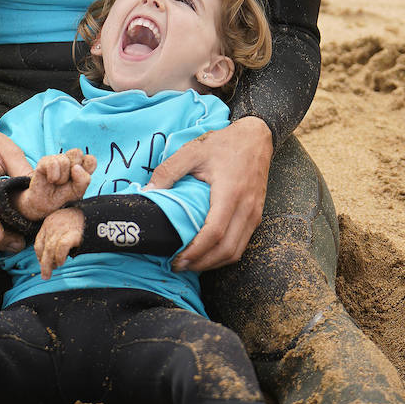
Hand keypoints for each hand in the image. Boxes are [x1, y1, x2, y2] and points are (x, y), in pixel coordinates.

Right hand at [17, 149, 96, 221]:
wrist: (44, 203)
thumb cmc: (63, 195)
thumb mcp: (78, 192)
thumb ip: (83, 180)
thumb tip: (76, 168)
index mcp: (81, 164)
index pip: (90, 159)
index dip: (86, 170)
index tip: (78, 181)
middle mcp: (69, 158)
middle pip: (77, 152)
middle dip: (73, 171)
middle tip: (67, 181)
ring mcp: (56, 158)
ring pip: (64, 161)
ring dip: (62, 178)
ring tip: (57, 183)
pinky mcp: (44, 161)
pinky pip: (53, 164)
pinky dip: (53, 176)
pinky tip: (50, 180)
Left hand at [33, 208, 84, 280]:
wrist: (96, 214)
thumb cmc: (81, 222)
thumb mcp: (64, 225)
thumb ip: (56, 237)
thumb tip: (52, 258)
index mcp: (50, 222)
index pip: (39, 241)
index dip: (39, 255)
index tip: (43, 263)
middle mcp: (53, 224)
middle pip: (43, 247)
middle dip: (43, 263)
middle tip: (45, 274)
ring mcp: (62, 228)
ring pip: (49, 249)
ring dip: (48, 264)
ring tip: (50, 272)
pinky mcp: (73, 233)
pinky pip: (61, 247)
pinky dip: (59, 257)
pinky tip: (61, 263)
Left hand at [146, 117, 273, 270]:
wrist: (256, 137)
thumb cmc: (224, 144)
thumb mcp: (193, 151)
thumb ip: (169, 170)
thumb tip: (148, 191)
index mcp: (230, 193)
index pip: (215, 233)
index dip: (196, 251)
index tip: (177, 258)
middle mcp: (246, 208)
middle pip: (227, 250)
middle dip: (202, 263)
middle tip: (179, 265)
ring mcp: (254, 214)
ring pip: (236, 252)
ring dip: (213, 263)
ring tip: (190, 264)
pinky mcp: (256, 216)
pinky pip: (242, 244)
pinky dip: (224, 255)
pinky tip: (207, 254)